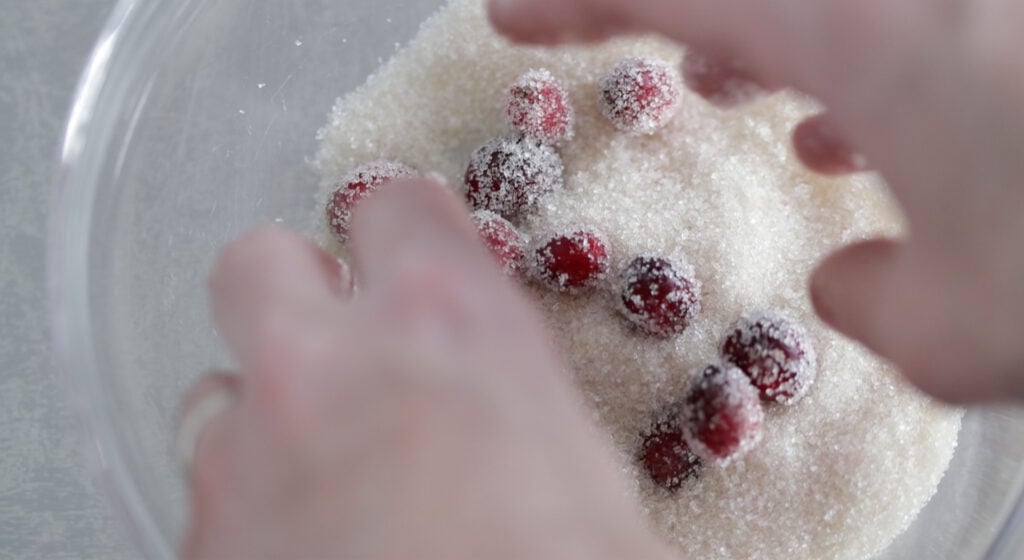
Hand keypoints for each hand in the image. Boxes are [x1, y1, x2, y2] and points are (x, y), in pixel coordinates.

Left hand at [180, 181, 670, 559]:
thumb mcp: (585, 472)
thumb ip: (511, 387)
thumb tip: (487, 377)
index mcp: (449, 327)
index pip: (395, 204)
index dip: (404, 227)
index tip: (413, 253)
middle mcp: (327, 368)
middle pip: (259, 262)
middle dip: (298, 289)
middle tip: (344, 343)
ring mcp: (244, 458)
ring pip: (220, 387)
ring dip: (267, 411)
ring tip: (325, 474)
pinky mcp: (202, 545)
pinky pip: (206, 489)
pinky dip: (247, 502)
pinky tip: (305, 548)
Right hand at [489, 0, 1023, 402]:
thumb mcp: (968, 329)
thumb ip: (880, 308)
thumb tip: (848, 285)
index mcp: (863, 34)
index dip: (569, 4)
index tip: (507, 17)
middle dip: (681, 23)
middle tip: (663, 79)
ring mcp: (969, 3)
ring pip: (831, 5)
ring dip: (781, 44)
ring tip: (757, 105)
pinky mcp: (1008, 29)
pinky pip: (908, 22)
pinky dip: (870, 59)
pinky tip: (881, 130)